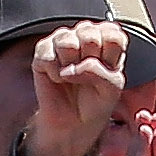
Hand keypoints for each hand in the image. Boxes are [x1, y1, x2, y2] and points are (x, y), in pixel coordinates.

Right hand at [20, 18, 134, 155]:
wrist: (73, 123)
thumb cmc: (96, 100)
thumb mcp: (112, 89)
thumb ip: (101, 72)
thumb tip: (77, 66)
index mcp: (108, 37)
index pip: (113, 34)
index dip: (110, 57)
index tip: (106, 71)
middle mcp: (85, 33)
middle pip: (89, 35)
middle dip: (90, 61)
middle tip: (87, 76)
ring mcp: (62, 40)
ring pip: (67, 42)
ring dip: (71, 67)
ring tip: (72, 78)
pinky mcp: (43, 51)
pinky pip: (47, 56)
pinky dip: (54, 74)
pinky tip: (59, 79)